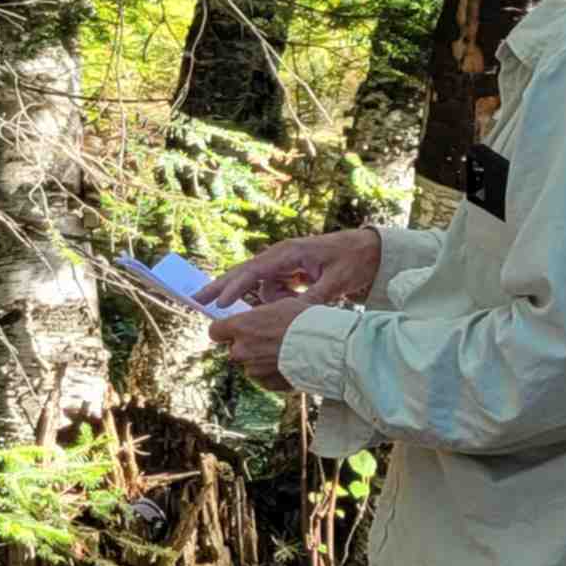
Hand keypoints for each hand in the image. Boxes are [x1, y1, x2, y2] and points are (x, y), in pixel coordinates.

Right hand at [204, 225, 383, 312]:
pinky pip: (274, 289)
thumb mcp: (336, 282)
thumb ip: (311, 298)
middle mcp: (280, 256)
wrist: (370, 250)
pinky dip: (279, 300)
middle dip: (220, 287)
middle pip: (243, 273)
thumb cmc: (354, 260)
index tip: (220, 304)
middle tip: (196, 300)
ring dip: (269, 301)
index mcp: (288, 253)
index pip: (254, 271)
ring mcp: (283, 264)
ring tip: (296, 302)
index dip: (235, 288)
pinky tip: (298, 301)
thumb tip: (290, 315)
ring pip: (260, 286)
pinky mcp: (289, 272)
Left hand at [207, 295, 316, 389]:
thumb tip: (253, 318)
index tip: (233, 329)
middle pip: (234, 349)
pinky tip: (289, 363)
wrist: (328, 346)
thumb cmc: (306, 320)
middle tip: (268, 340)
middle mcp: (241, 350)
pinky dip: (272, 373)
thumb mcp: (279, 306)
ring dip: (260, 360)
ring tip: (285, 352)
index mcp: (240, 327)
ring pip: (250, 364)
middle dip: (247, 345)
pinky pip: (263, 378)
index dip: (224, 330)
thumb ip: (258, 316)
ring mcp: (253, 369)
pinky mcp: (266, 383)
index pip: (215, 331)